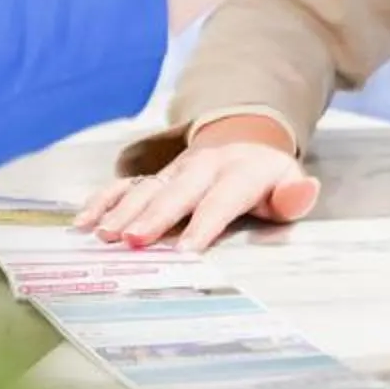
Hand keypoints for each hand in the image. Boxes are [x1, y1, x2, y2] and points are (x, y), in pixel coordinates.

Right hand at [74, 116, 317, 249]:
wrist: (242, 138)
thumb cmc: (265, 177)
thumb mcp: (287, 183)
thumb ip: (293, 195)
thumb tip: (306, 192)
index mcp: (238, 172)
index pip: (221, 200)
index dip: (204, 224)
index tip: (185, 250)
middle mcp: (203, 167)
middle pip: (177, 192)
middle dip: (154, 216)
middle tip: (132, 241)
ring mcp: (174, 170)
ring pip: (147, 188)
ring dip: (124, 211)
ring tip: (104, 235)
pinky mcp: (155, 174)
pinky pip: (125, 183)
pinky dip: (103, 199)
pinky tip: (83, 220)